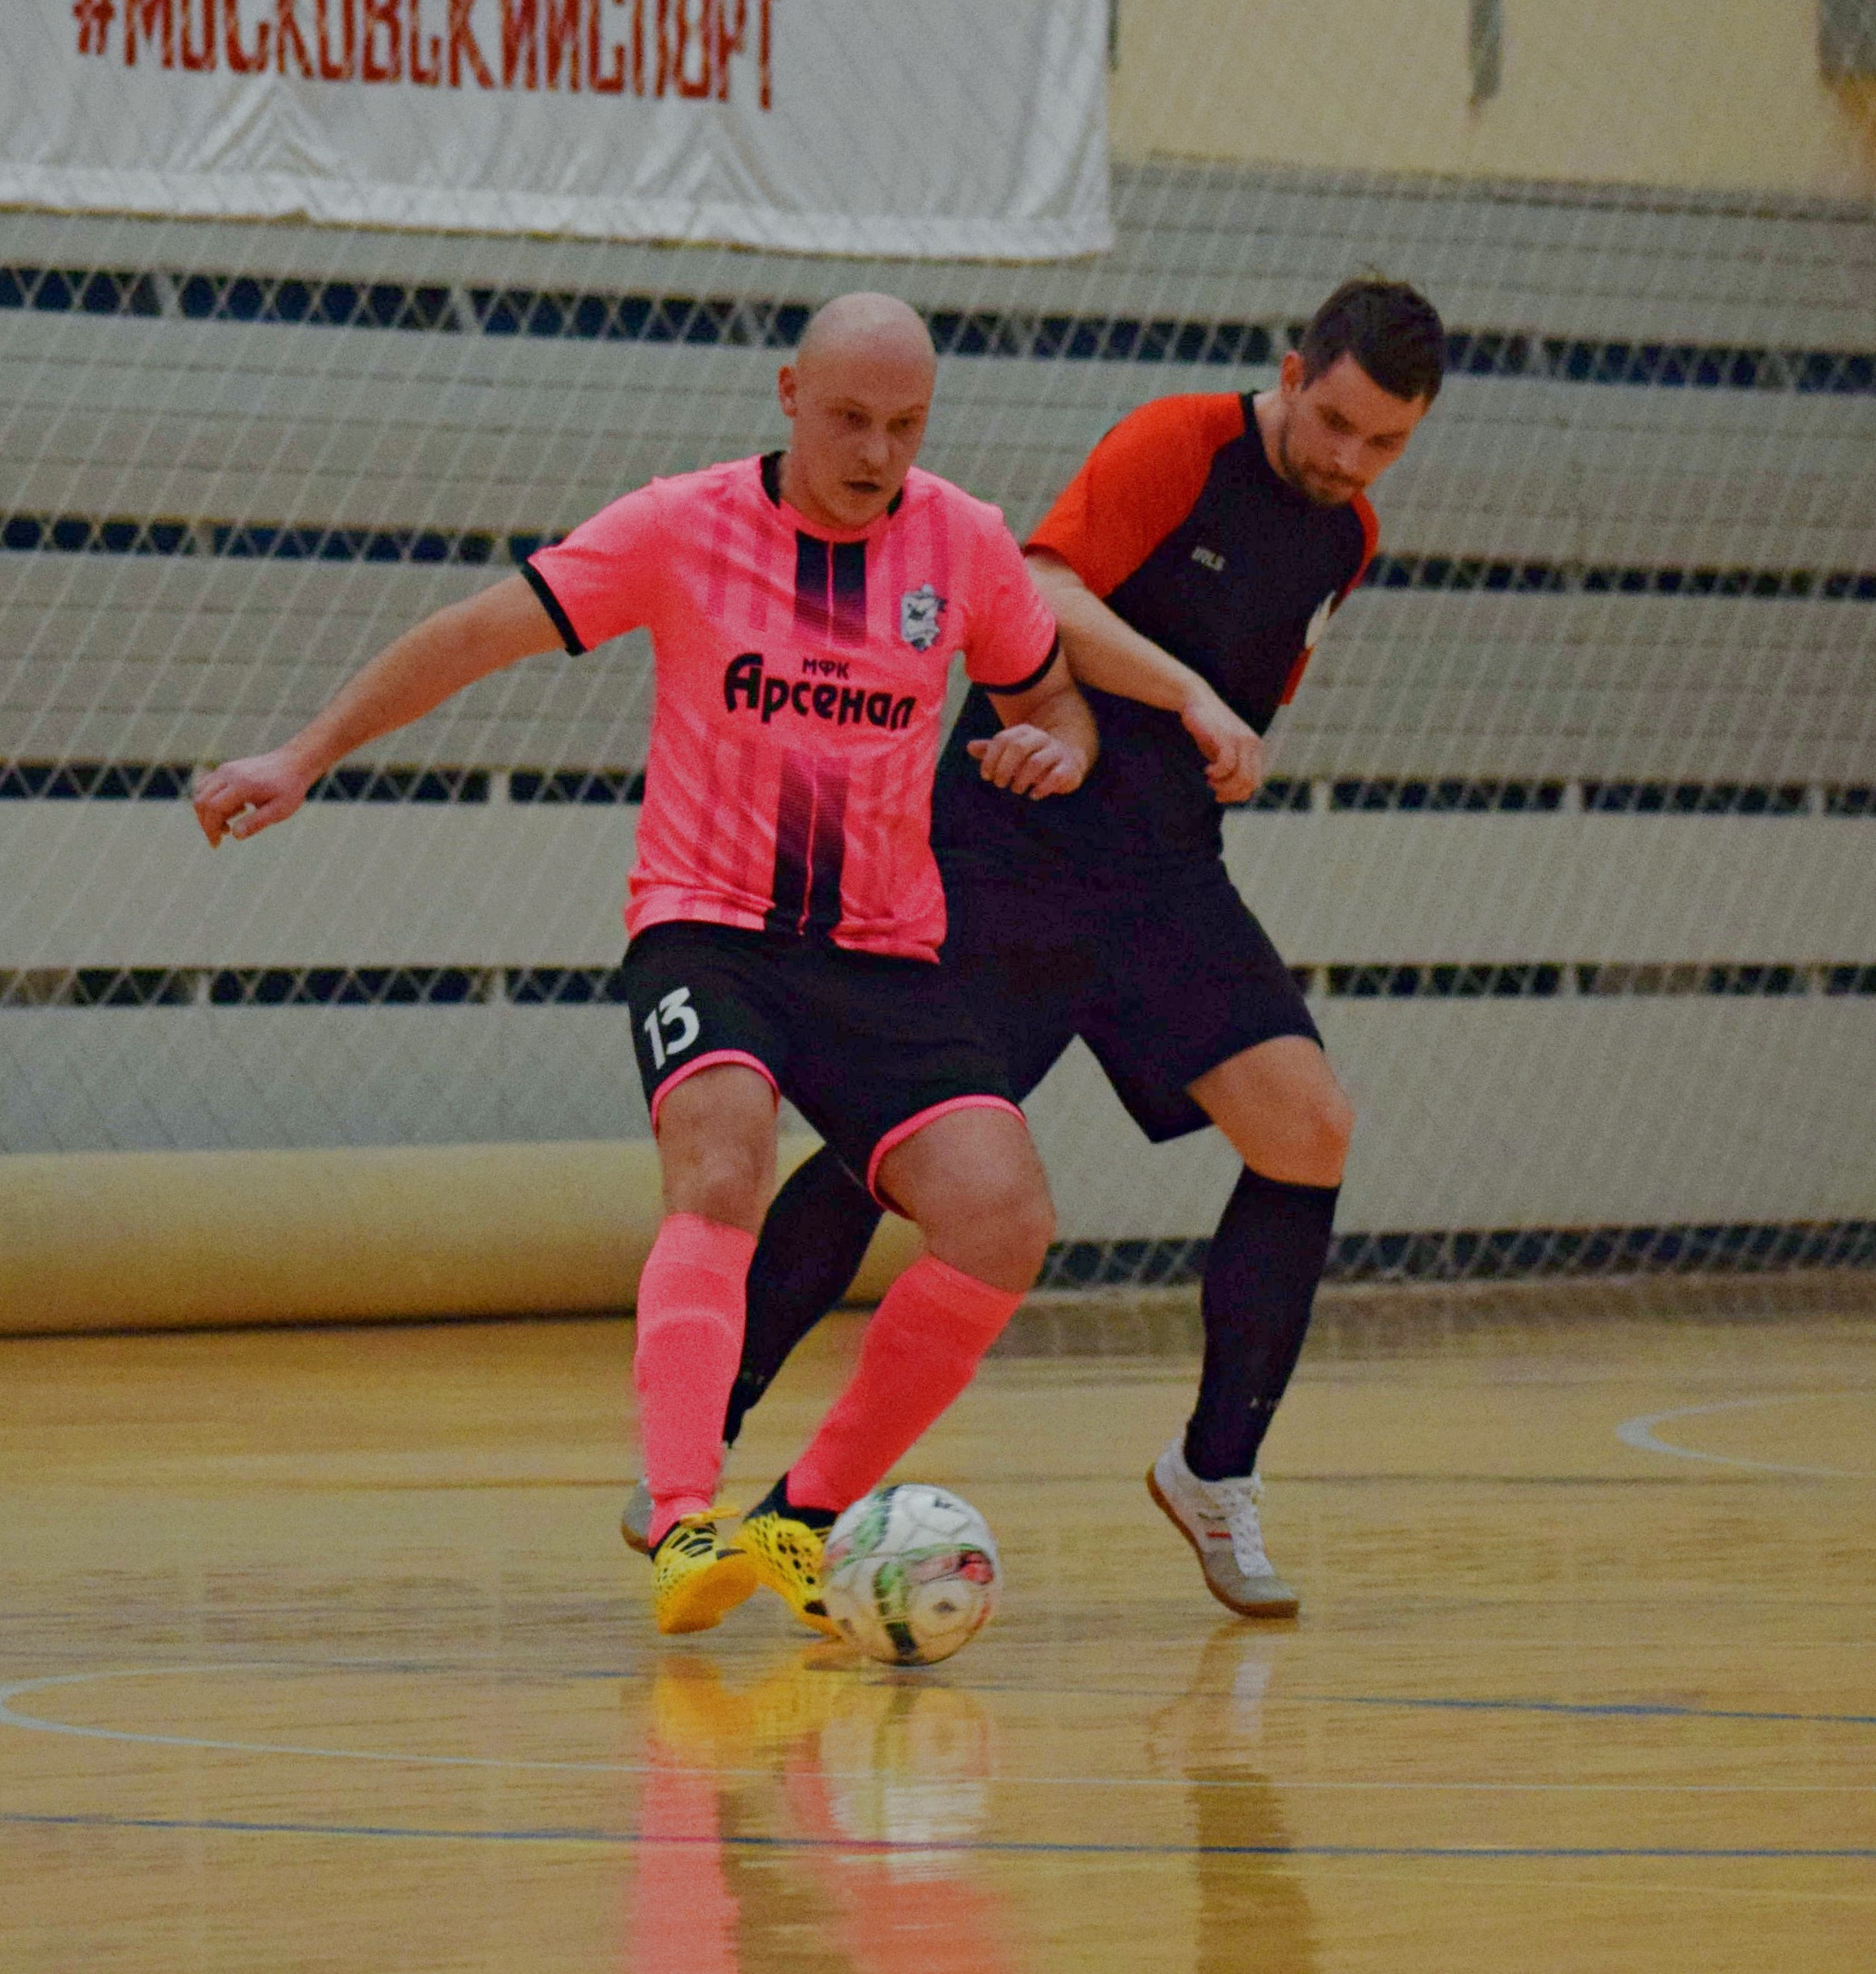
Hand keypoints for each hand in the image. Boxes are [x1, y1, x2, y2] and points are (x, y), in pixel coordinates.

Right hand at [193, 748, 316, 845]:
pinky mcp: (225, 769)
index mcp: (242, 784)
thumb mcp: (280, 810)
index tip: (216, 844)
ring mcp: (225, 769)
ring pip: (200, 793)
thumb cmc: (289, 789)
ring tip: (228, 825)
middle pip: (202, 800)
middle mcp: (229, 774)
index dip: (210, 828)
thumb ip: (257, 822)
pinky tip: (233, 810)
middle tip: (220, 838)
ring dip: (207, 812)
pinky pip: (206, 786)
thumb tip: (235, 835)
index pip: (214, 807)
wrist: (294, 763)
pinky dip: (210, 801)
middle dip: (206, 823)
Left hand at [967, 724, 1088, 798]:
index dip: (991, 758)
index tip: (986, 776)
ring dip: (1021, 779)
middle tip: (999, 783)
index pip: (1003, 739)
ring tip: (1016, 790)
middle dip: (1005, 768)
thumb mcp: (1011, 753)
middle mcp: (1041, 738)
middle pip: (1018, 747)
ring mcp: (1057, 751)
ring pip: (1036, 762)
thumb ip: (991, 750)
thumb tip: (969, 747)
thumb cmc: (1032, 756)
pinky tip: (1033, 795)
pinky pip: (1056, 776)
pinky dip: (1042, 787)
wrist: (1069, 757)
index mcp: (1024, 731)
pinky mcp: (1069, 767)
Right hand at [1179, 690, 1263, 803]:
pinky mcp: (1228, 736)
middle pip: (1249, 784)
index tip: (1218, 794)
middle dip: (1229, 793)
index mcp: (1256, 749)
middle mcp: (1253, 745)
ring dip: (1223, 786)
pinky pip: (1228, 765)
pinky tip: (1207, 770)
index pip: (1254, 784)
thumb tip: (1230, 795)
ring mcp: (1242, 740)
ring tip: (1210, 780)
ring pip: (1241, 778)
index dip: (1236, 795)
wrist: (1196, 700)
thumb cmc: (1208, 729)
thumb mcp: (1223, 751)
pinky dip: (1217, 773)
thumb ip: (1231, 769)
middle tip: (1212, 789)